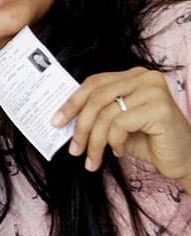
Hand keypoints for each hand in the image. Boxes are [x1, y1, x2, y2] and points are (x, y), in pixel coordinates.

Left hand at [52, 67, 190, 185]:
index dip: (72, 102)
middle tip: (73, 149)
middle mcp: (144, 77)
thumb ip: (96, 115)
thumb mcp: (116, 123)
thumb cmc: (149, 140)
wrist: (183, 159)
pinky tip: (118, 152)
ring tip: (92, 159)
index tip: (56, 121)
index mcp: (132, 75)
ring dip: (94, 141)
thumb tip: (62, 118)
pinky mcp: (160, 108)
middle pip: (97, 97)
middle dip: (80, 126)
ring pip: (106, 114)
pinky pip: (121, 124)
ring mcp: (154, 91)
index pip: (94, 83)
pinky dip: (114, 142)